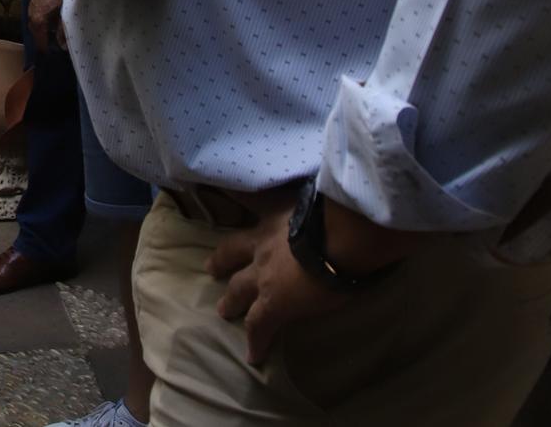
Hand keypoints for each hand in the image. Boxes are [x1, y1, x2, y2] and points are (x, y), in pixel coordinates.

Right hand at [28, 0, 65, 50]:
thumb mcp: (64, 12)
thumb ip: (62, 30)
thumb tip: (62, 46)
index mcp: (37, 21)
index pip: (40, 43)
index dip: (46, 52)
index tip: (52, 60)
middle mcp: (31, 17)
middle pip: (38, 35)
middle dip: (46, 42)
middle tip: (57, 49)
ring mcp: (32, 9)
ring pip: (38, 26)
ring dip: (46, 32)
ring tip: (58, 38)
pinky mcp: (34, 3)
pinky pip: (38, 18)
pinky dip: (45, 24)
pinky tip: (55, 24)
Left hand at [207, 191, 415, 366]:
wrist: (339, 241)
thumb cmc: (338, 213)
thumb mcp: (321, 197)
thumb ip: (322, 199)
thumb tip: (338, 197)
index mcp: (276, 215)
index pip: (248, 201)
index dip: (233, 197)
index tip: (212, 195)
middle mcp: (263, 243)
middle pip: (233, 250)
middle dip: (222, 260)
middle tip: (210, 268)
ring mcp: (264, 275)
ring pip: (239, 289)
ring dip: (231, 300)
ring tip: (224, 311)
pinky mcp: (274, 305)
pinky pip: (260, 327)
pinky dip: (256, 342)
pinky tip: (254, 356)